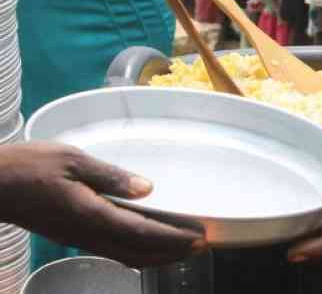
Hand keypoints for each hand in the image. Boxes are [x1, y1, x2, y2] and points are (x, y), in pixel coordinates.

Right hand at [0, 144, 204, 267]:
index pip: (141, 232)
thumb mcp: (71, 159)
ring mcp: (78, 238)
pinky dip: (137, 251)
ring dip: (157, 255)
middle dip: (172, 253)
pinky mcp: (72, 235)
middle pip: (138, 252)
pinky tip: (146, 243)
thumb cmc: (27, 167)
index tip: (198, 236)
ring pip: (125, 255)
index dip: (173, 238)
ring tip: (181, 248)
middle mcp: (86, 233)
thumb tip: (146, 188)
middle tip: (202, 245)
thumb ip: (110, 175)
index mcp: (89, 214)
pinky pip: (112, 250)